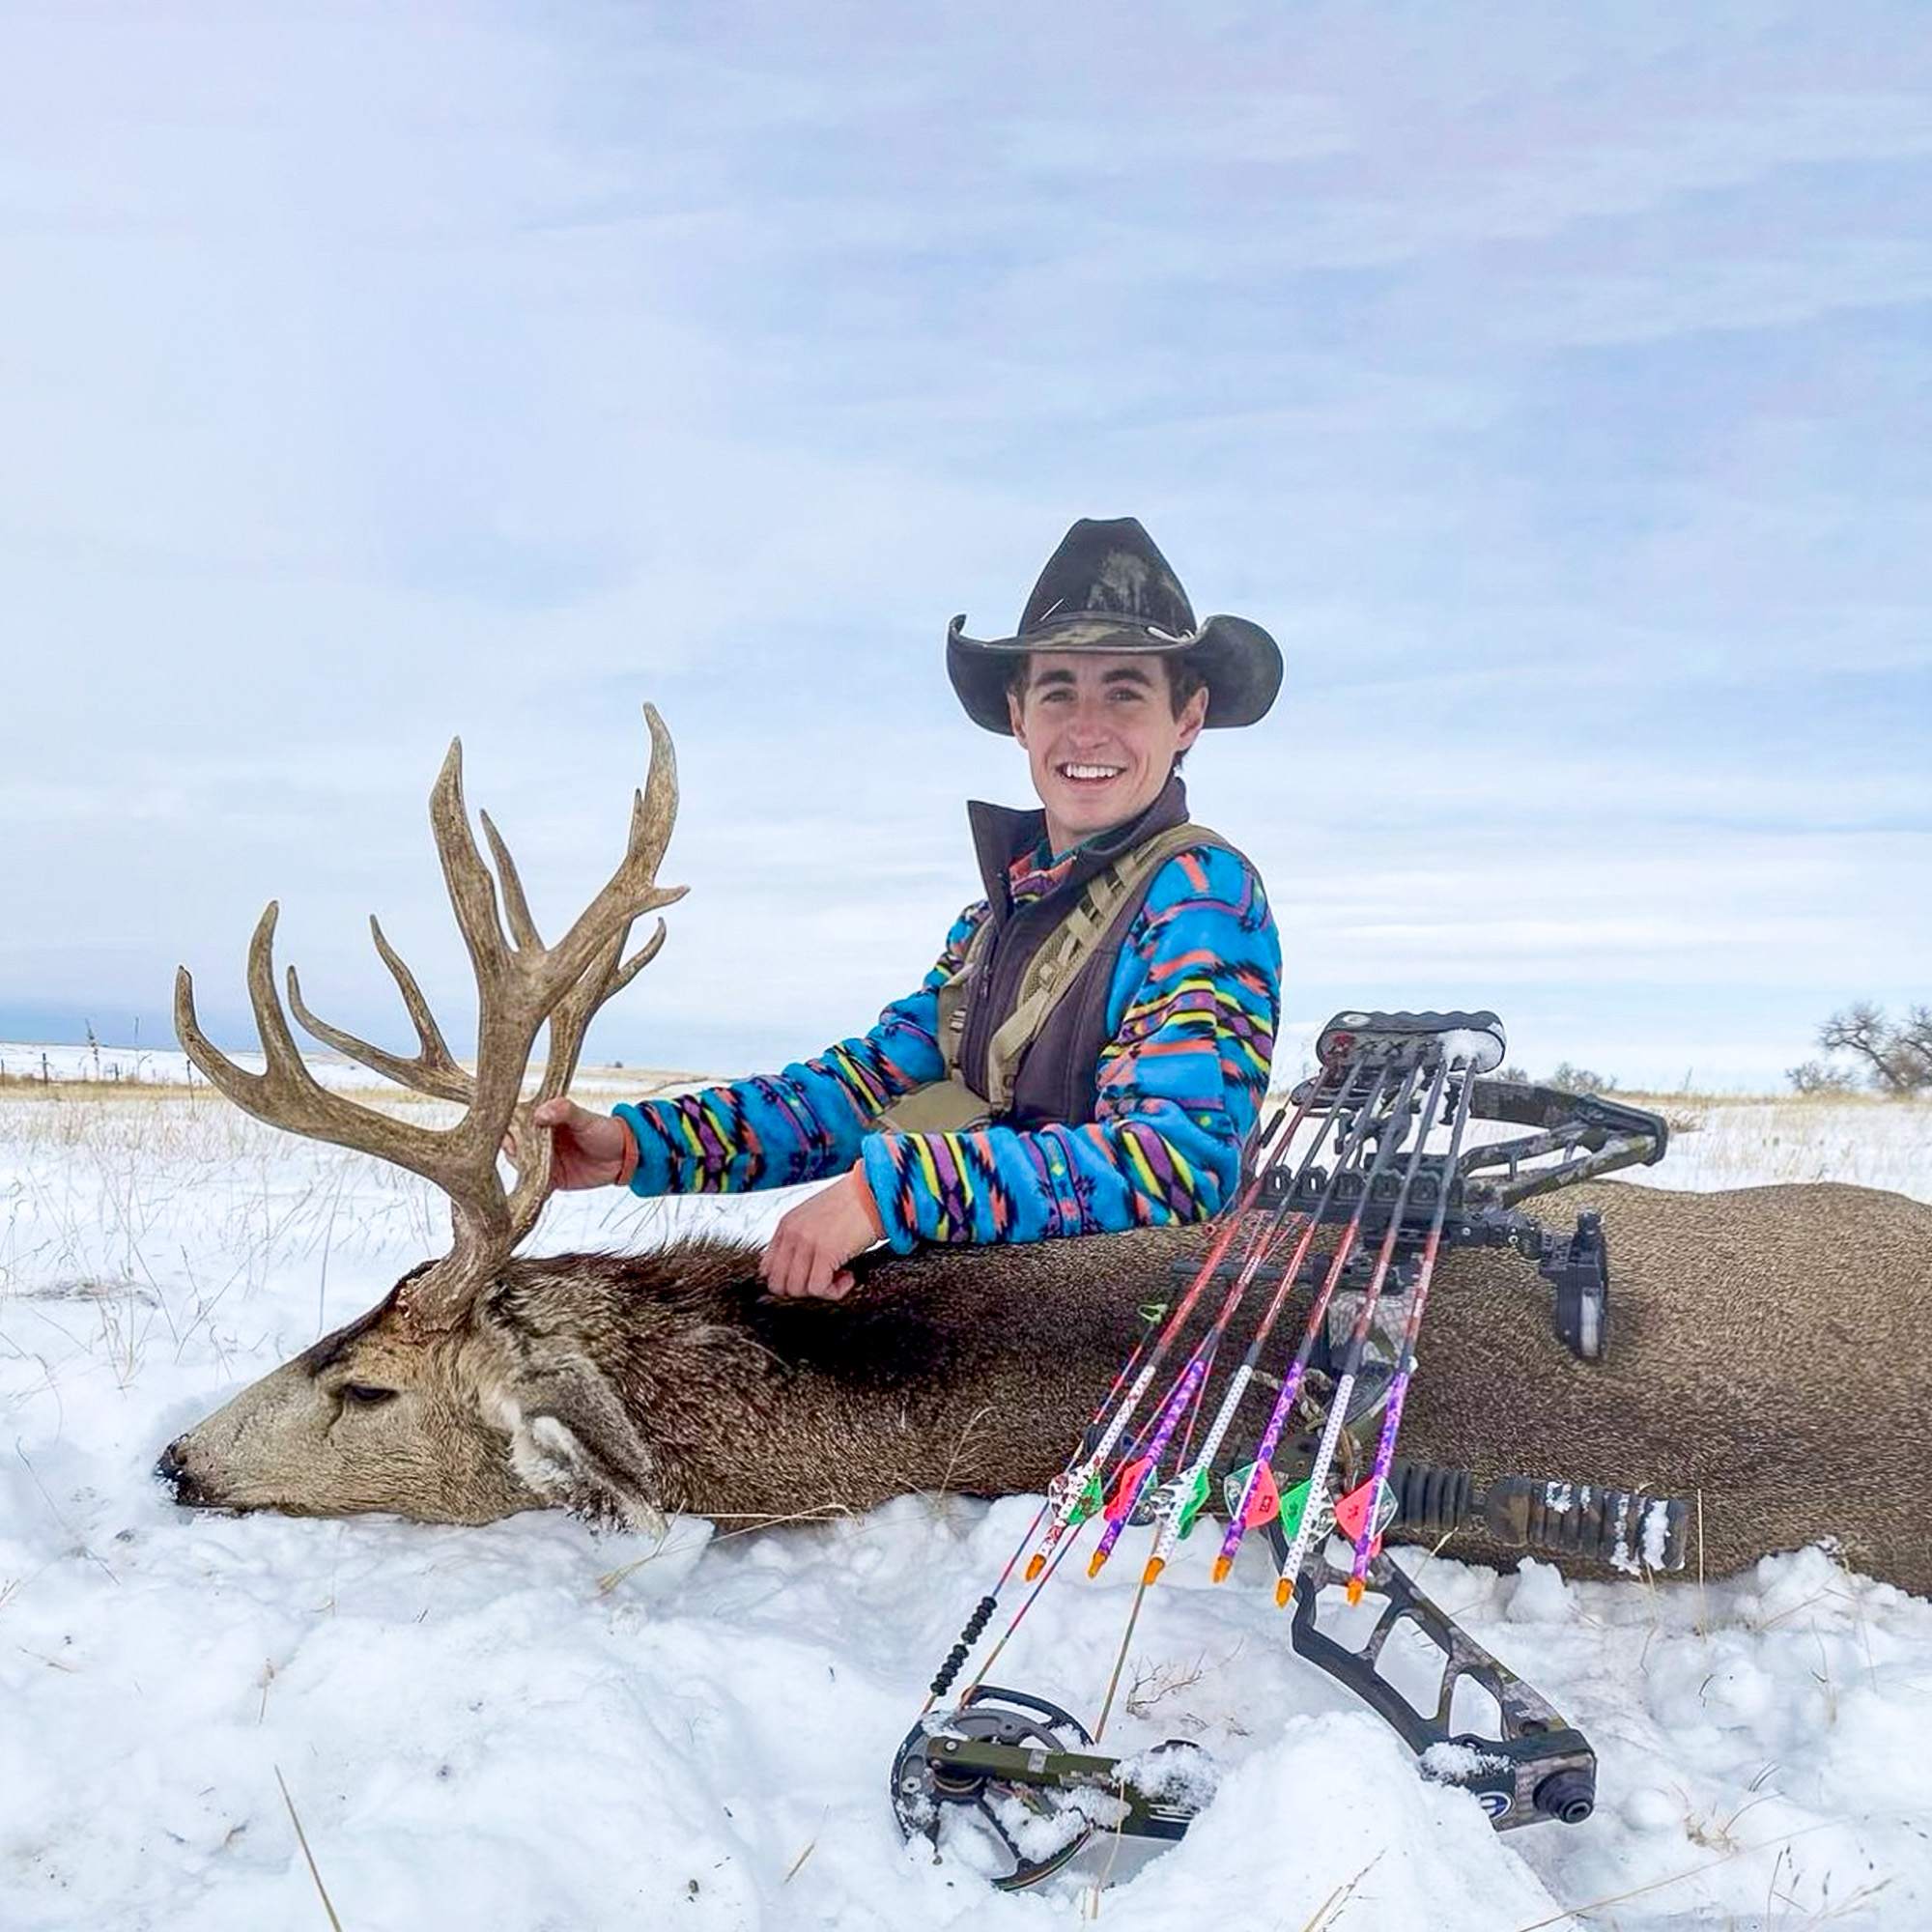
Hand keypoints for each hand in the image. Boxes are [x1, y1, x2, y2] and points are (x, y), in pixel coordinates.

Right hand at [518, 1097, 637, 1190]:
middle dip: (513, 1150)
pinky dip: (531, 1191)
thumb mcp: (584, 1117)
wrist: (624, 1155)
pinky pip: (535, 1187)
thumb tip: (540, 1113)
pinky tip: (532, 1191)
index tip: (510, 1134)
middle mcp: (538, 1141)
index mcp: (542, 1120)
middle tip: (518, 1153)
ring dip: (522, 1170)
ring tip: (529, 1169)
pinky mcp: (551, 1180)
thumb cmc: (604, 1130)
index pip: (515, 1122)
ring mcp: (543, 1161)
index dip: (508, 1128)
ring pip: (521, 1167)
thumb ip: (564, 1110)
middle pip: (513, 1146)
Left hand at [759, 1166, 885, 1299]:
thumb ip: (802, 1238)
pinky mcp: (825, 1251)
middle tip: (826, 1280)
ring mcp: (806, 1242)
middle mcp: (791, 1233)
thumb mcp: (816, 1217)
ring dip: (821, 1291)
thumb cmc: (854, 1203)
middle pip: (778, 1284)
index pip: (766, 1269)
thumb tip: (800, 1269)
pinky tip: (850, 1276)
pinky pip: (818, 1289)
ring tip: (841, 1276)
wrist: (876, 1190)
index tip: (811, 1278)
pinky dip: (835, 1291)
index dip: (788, 1281)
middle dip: (803, 1291)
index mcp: (786, 1225)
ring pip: (797, 1290)